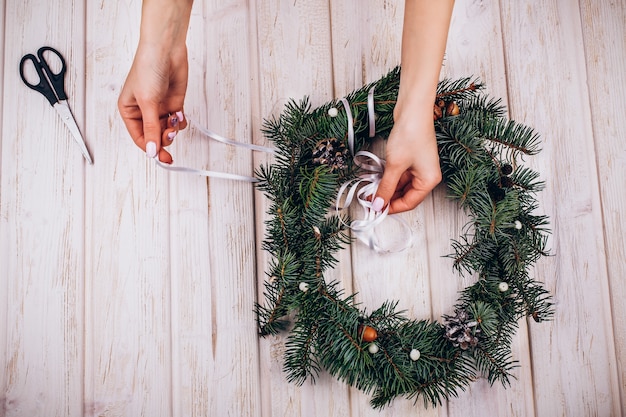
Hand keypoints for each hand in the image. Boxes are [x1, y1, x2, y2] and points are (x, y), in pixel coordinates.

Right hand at [118, 42, 188, 162]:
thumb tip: (151, 151)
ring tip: (174, 121)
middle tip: (170, 135)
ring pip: (167, 131)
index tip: (161, 157)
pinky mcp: (173, 104)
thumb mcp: (147, 103)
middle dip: (164, 138)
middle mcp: (144, 111)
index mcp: (129, 111)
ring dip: (173, 129)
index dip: (150, 148)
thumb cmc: (148, 68)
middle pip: (155, 136)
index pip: (140, 138)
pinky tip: (179, 114)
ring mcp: (160, 108)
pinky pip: (177, 122)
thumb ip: (151, 129)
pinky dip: (180, 121)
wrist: (166, 50)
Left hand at [373, 115, 441, 213]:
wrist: (413, 108)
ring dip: (386, 187)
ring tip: (371, 189)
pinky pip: (399, 174)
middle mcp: (427, 175)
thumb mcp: (395, 165)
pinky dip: (387, 177)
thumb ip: (386, 187)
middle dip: (387, 197)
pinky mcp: (411, 158)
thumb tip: (379, 204)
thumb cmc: (411, 133)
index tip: (376, 208)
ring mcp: (419, 166)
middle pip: (405, 195)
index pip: (410, 203)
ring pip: (400, 185)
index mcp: (429, 180)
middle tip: (371, 200)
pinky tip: (375, 178)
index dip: (392, 207)